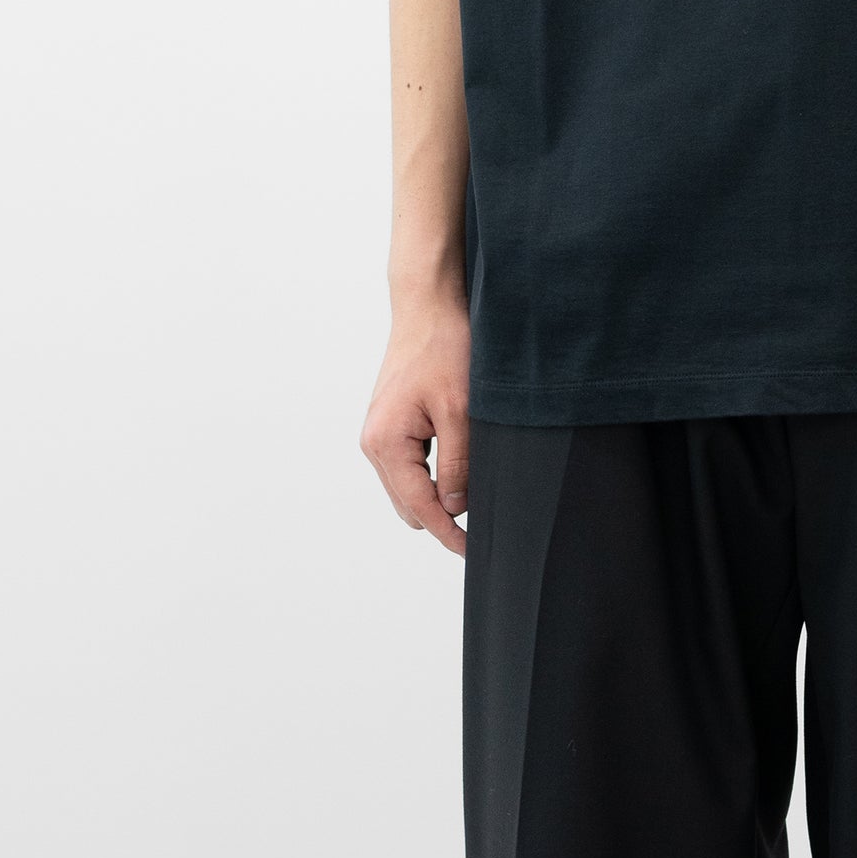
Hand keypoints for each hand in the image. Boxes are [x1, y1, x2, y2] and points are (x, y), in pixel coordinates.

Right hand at [359, 299, 471, 556]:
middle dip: (441, 516)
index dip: (447, 532)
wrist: (427, 307)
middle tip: (482, 525)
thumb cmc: (443, 349)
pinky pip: (409, 465)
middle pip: (408, 504)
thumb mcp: (461, 410)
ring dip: (437, 494)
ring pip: (408, 486)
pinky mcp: (389, 423)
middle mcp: (374, 443)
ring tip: (476, 496)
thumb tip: (456, 506)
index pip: (419, 506)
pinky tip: (458, 469)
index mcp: (386, 444)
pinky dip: (431, 474)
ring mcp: (378, 433)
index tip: (473, 551)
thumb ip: (458, 463)